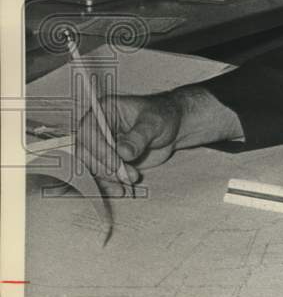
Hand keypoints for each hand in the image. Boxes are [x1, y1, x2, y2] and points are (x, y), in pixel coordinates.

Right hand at [75, 85, 243, 194]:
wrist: (179, 124)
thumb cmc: (167, 114)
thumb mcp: (155, 122)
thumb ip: (138, 137)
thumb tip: (123, 152)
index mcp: (102, 110)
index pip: (89, 133)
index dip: (100, 150)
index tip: (118, 163)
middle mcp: (98, 126)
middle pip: (88, 152)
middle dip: (106, 167)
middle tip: (128, 175)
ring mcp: (104, 143)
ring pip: (95, 166)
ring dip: (108, 177)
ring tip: (128, 181)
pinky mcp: (112, 157)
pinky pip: (104, 173)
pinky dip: (112, 181)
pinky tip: (123, 186)